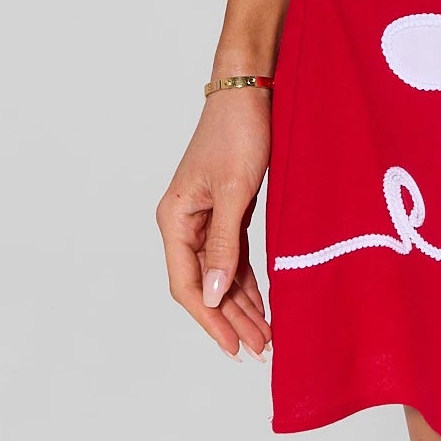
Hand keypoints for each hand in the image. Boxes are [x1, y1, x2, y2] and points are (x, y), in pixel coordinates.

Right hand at [155, 89, 272, 359]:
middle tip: (259, 348)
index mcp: (175, 219)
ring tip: (265, 335)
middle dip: (231, 318)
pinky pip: (233, 255)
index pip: (187, 284)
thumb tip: (211, 296)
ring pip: (220, 273)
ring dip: (241, 304)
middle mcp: (185, 222)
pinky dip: (247, 280)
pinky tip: (263, 302)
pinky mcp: (226, 209)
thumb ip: (223, 245)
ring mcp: (205, 217)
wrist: (249, 91)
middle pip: (204, 285)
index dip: (210, 320)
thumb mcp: (234, 190)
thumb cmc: (238, 132)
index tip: (233, 347)